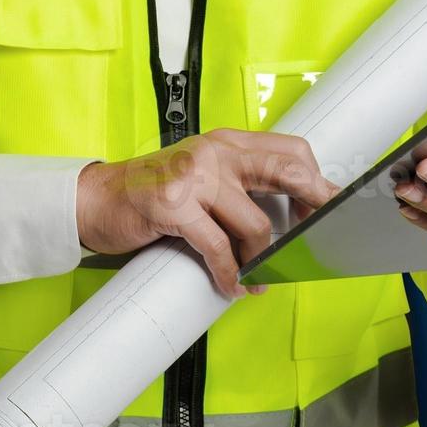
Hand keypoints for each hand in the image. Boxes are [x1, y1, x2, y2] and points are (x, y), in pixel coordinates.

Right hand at [78, 130, 339, 297]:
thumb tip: (292, 216)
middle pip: (288, 173)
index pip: (292, 151)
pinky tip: (233, 285)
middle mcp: (216, 152)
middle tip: (319, 241)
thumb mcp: (203, 177)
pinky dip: (230, 273)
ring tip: (260, 278)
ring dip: (263, 260)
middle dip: (313, 209)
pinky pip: (217, 247)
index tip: (332, 209)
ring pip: (255, 223)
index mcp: (229, 142)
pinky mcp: (172, 204)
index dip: (318, 182)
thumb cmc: (153, 194)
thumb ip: (242, 185)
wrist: (94, 200)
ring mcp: (194, 176)